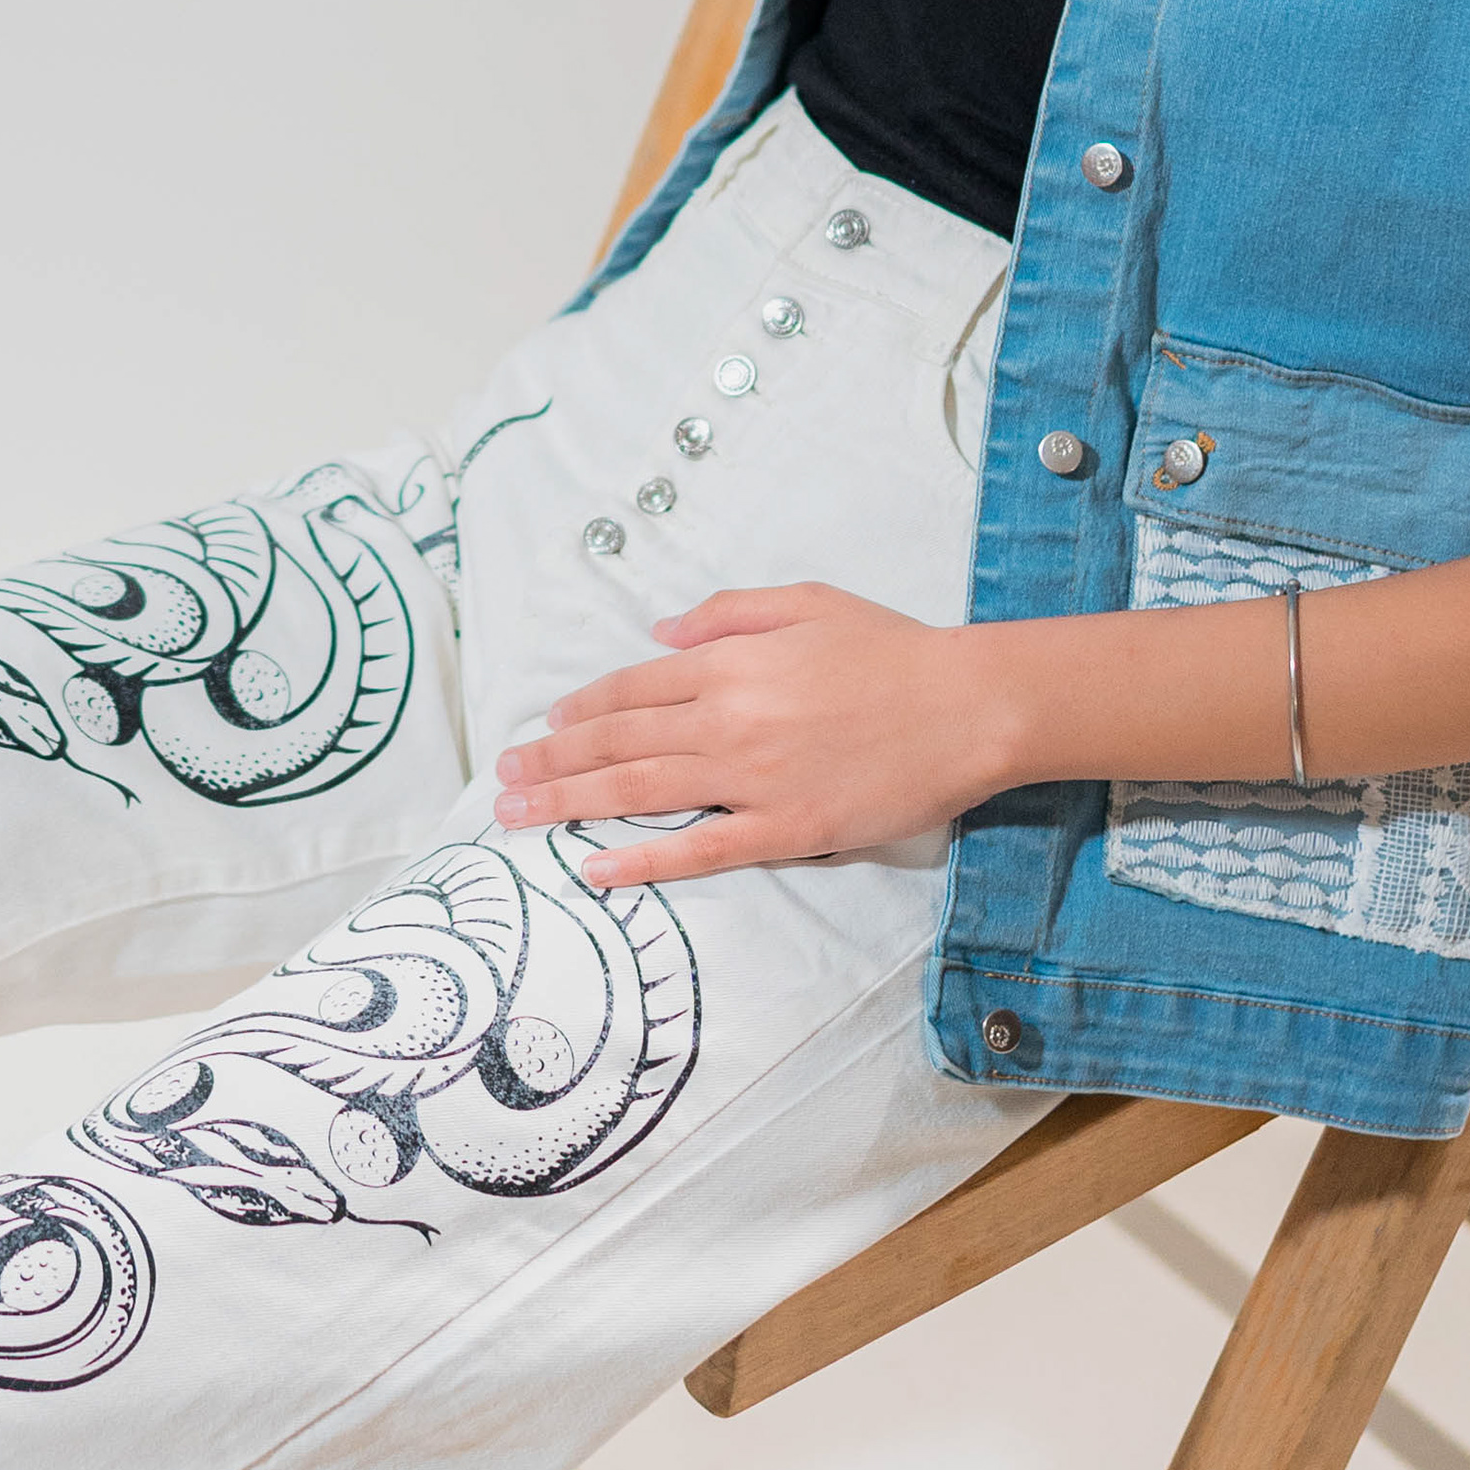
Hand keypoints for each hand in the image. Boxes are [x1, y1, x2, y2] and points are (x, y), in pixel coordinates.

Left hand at [489, 582, 1014, 885]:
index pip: (632, 688)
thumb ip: (726, 614)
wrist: (968, 706)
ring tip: (517, 815)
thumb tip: (659, 633)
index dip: (581, 709)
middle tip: (501, 779)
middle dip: (550, 760)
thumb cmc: (893, 651)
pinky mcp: (786, 829)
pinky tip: (595, 868)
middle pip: (618, 740)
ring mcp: (753, 778)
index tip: (545, 726)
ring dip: (568, 803)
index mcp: (730, 662)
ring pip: (640, 789)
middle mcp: (728, 719)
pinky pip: (699, 849)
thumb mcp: (806, 602)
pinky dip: (642, 858)